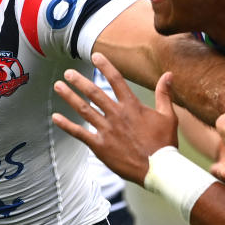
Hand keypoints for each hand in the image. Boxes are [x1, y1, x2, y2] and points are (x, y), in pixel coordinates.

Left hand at [52, 52, 178, 183]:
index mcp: (132, 106)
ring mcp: (107, 130)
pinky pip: (79, 133)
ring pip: (84, 109)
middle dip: (80, 81)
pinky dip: (66, 125)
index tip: (95, 56)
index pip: (116, 80)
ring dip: (70, 97)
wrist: (158, 169)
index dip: (105, 66)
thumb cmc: (164, 143)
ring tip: (58, 86)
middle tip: (68, 73)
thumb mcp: (168, 116)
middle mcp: (116, 115)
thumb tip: (168, 74)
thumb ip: (164, 94)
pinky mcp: (100, 146)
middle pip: (94, 92)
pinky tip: (55, 117)